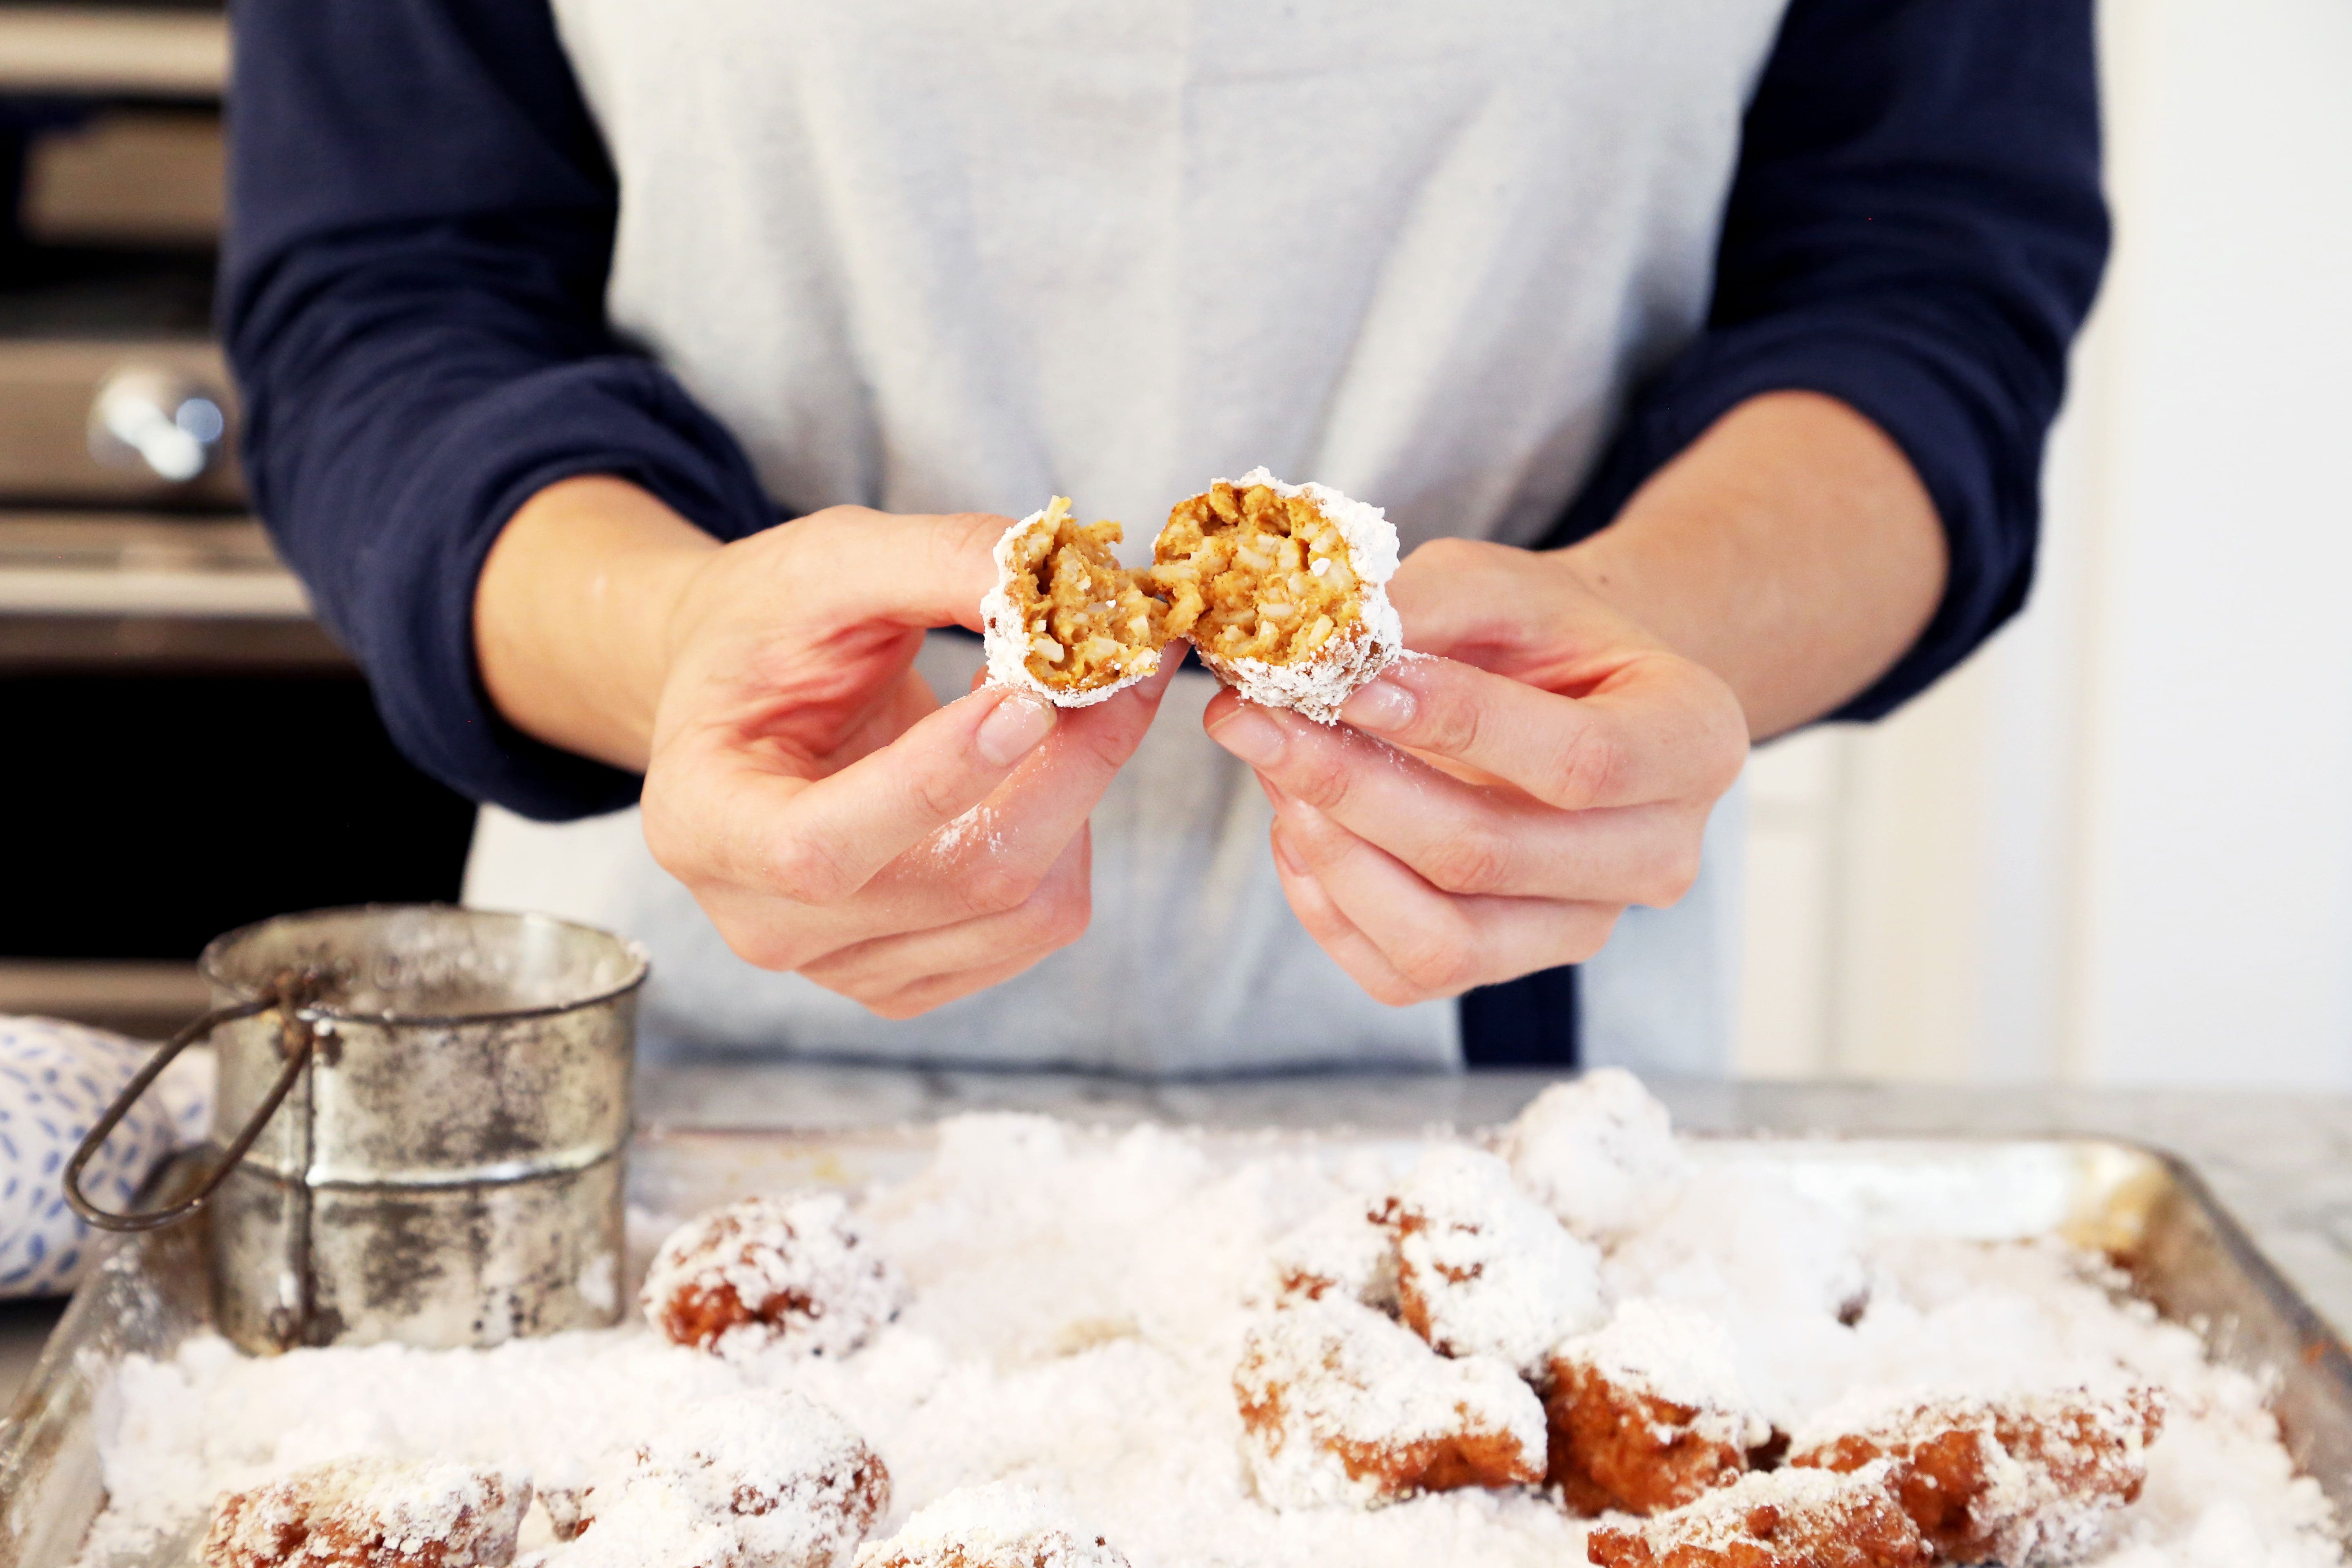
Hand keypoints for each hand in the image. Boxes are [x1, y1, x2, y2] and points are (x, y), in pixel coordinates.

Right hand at [478, 478, 1172, 1018]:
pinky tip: (1034, 763)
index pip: (826, 847)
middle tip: (1124, 659)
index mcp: (705, 826)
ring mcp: (845, 967)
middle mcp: (767, 923)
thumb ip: (934, 559)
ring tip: (1056, 700)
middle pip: (964, 879)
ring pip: (1025, 908)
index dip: (939, 781)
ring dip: (1076, 792)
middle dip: (1069, 764)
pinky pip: (1038, 924)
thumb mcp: (827, 563)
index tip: (1032, 697)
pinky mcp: (915, 976)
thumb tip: (1059, 572)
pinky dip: (1069, 834)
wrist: (740, 695)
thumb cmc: (765, 627)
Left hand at [1202, 537, 1746, 1005]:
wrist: (1561, 695)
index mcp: (1692, 743)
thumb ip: (1423, 606)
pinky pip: (1401, 973)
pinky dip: (1329, 904)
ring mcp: (1583, 927)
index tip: (1347, 679)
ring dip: (1333, 853)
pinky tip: (1296, 826)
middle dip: (1352, 785)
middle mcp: (1657, 857)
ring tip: (1271, 767)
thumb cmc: (1538, 635)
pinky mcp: (1508, 967)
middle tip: (1254, 718)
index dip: (1454, 725)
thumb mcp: (1497, 583)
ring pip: (1443, 940)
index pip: (1579, 763)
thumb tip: (1321, 645)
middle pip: (1490, 855)